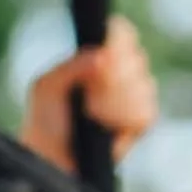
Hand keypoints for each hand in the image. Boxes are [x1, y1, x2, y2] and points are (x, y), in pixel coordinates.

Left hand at [20, 16, 157, 172]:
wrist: (53, 159)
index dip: (117, 41)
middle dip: (111, 80)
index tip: (103, 58)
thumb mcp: (47, 87)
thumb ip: (71, 66)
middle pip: (136, 58)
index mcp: (98, 55)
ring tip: (93, 116)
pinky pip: (145, 113)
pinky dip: (124, 121)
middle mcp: (122, 71)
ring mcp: (136, 95)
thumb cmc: (46, 120)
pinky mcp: (142, 120)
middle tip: (87, 98)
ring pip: (143, 86)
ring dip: (114, 104)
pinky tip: (108, 129)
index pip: (121, 32)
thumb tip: (104, 55)